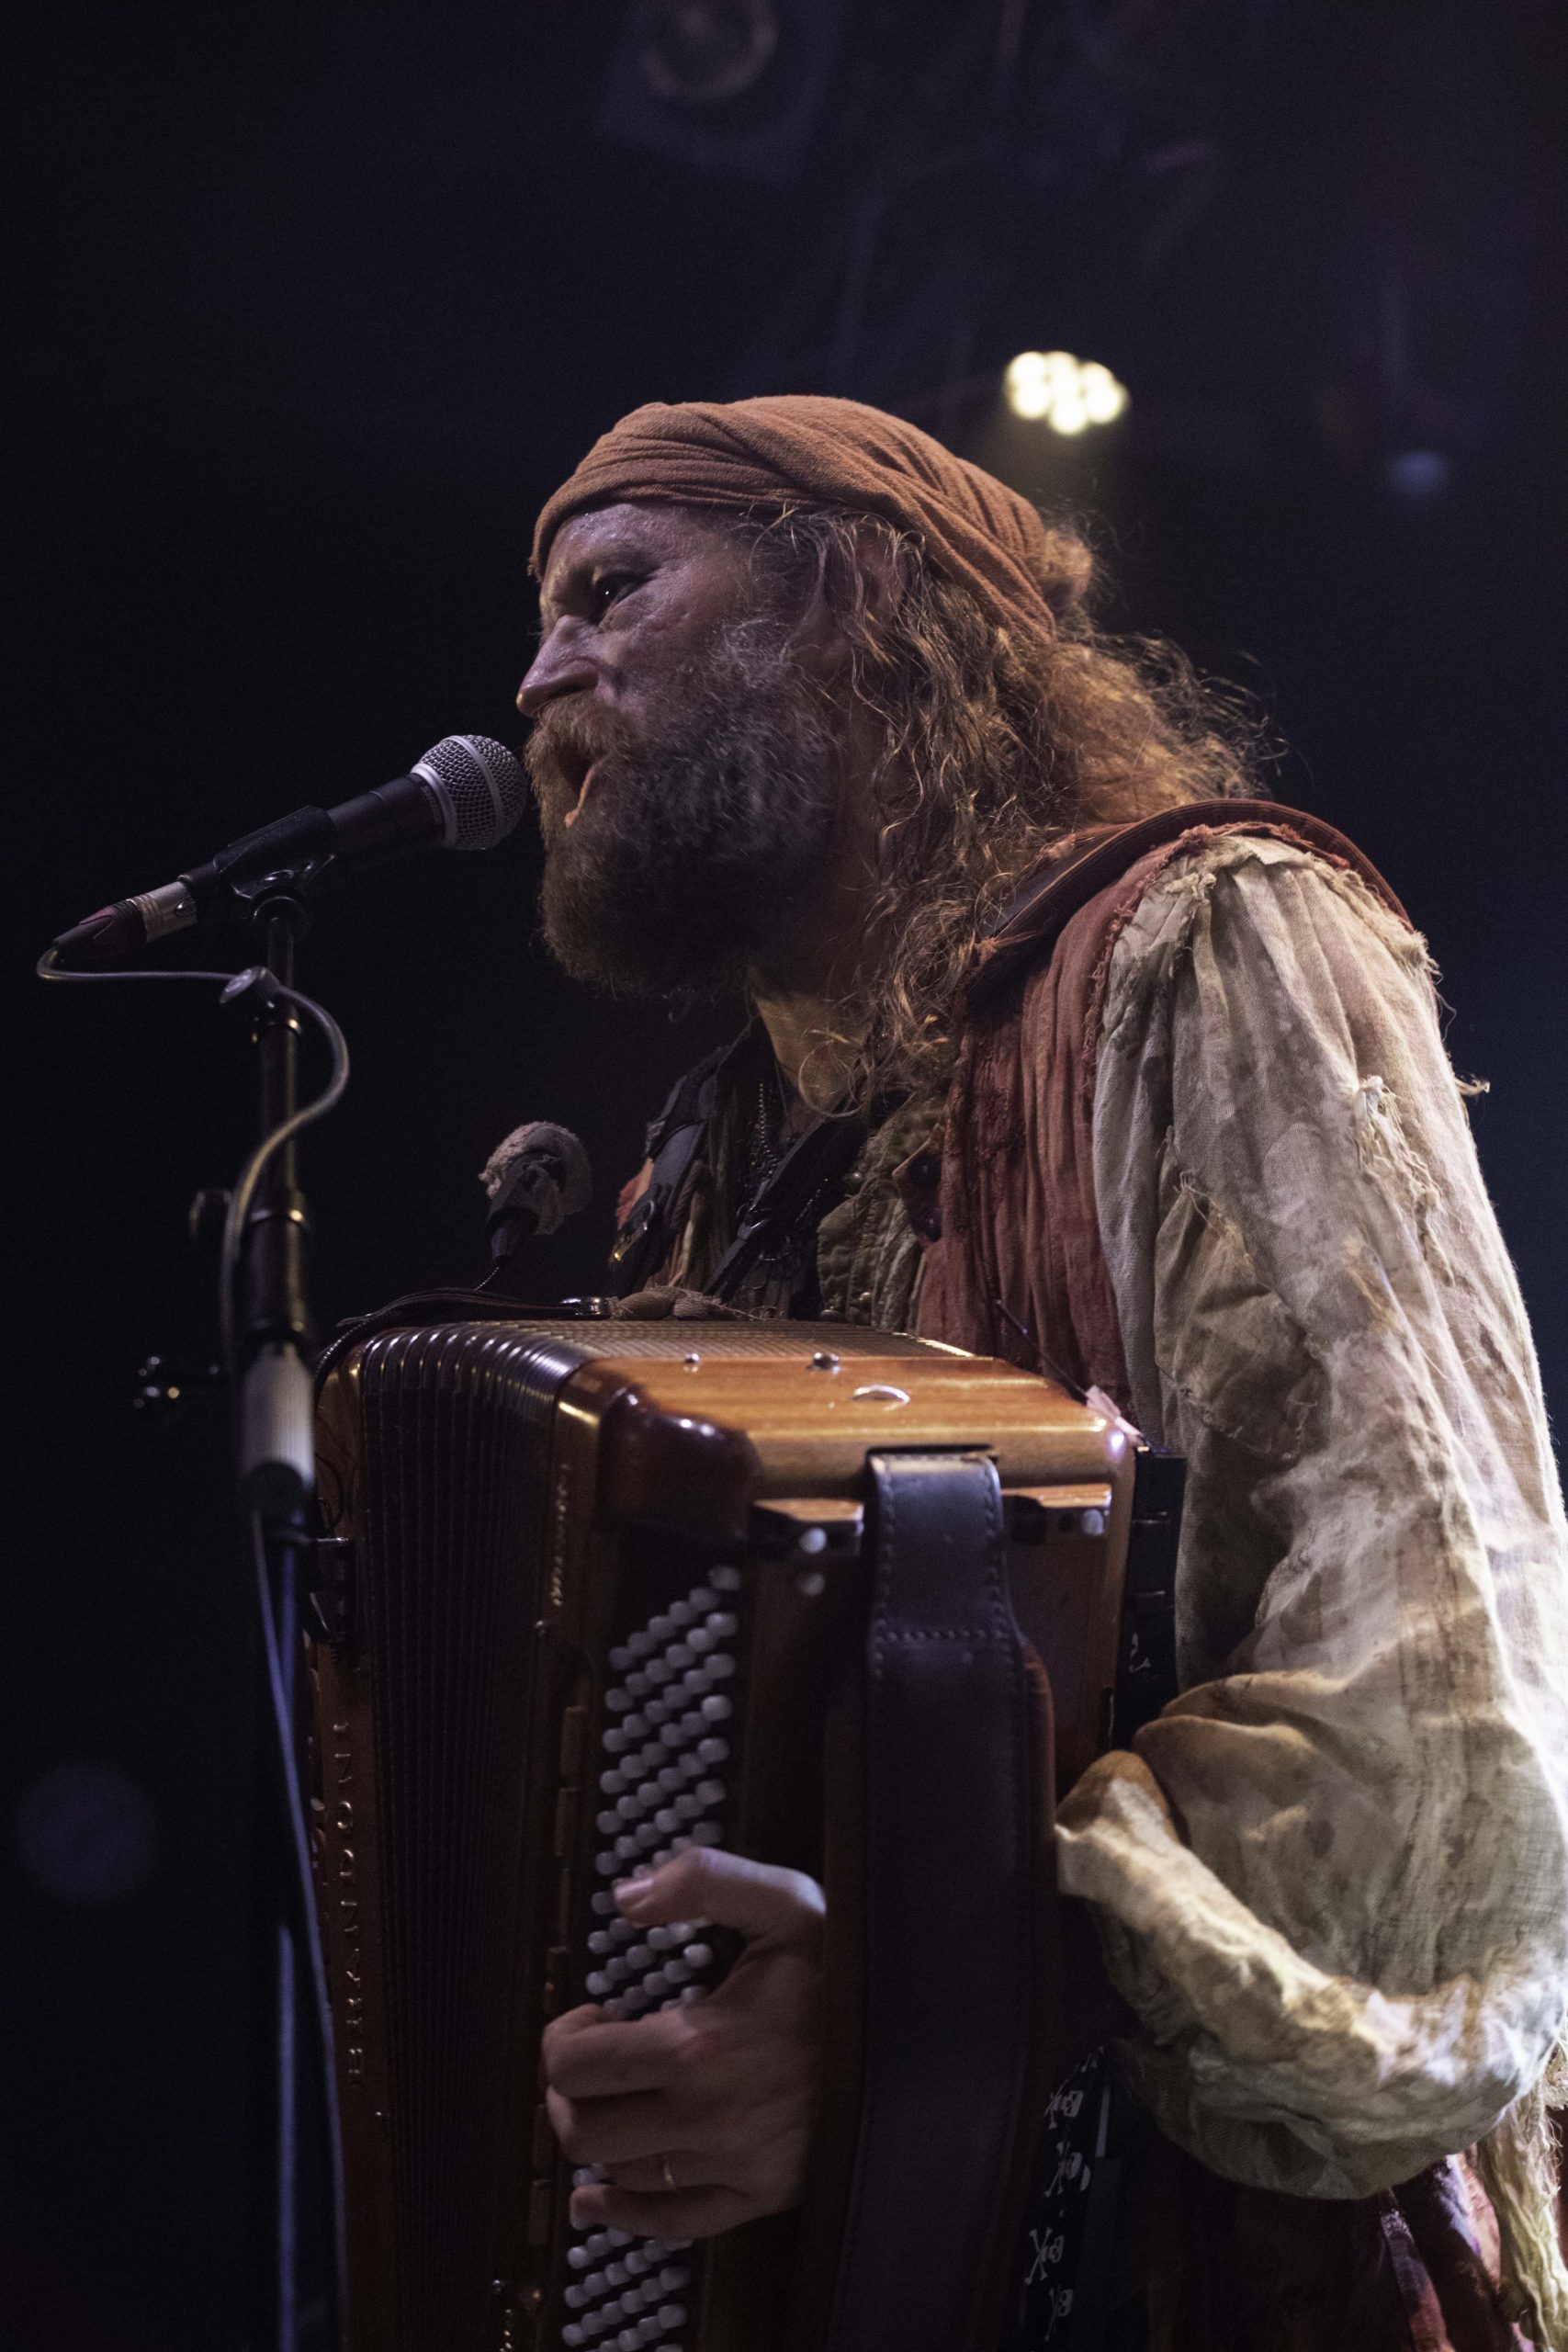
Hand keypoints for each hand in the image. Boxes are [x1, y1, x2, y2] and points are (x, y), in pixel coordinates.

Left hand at [543, 1846, 824, 2239]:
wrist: (919, 2037)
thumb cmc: (843, 1969)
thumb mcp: (784, 1903)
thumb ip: (705, 1880)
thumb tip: (625, 1897)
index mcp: (698, 2048)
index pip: (578, 2066)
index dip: (564, 2039)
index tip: (592, 2016)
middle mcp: (706, 2120)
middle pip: (584, 2130)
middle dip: (568, 2091)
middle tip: (592, 2060)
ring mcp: (733, 2168)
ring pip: (622, 2175)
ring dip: (599, 2140)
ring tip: (615, 2102)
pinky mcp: (759, 2197)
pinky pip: (673, 2225)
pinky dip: (624, 2216)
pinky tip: (596, 2200)